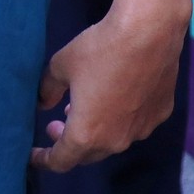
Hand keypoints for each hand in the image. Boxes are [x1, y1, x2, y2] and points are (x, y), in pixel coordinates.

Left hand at [34, 0, 188, 171]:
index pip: (60, 161)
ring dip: (96, 131)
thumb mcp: (61, 66)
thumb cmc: (99, 49)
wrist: (148, 32)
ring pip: (113, 141)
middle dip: (68, 142)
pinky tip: (117, 98)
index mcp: (86, 134)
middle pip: (87, 154)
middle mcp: (115, 140)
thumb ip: (48, 89)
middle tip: (56, 124)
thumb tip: (43, 102)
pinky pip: (135, 124)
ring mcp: (141, 129)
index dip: (43, 160)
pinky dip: (121, 118)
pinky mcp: (160, 114)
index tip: (33, 154)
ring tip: (85, 108)